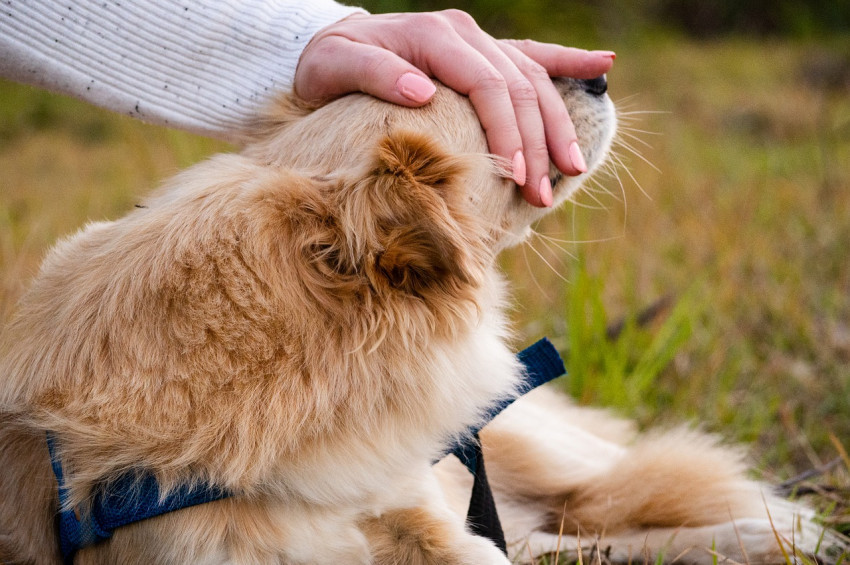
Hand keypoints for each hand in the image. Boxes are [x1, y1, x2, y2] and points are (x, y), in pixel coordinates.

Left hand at [294, 10, 614, 206]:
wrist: (330, 45)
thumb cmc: (328, 65)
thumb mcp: (334, 67)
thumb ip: (375, 74)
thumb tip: (421, 91)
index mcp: (435, 36)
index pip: (488, 85)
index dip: (508, 131)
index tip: (517, 177)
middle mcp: (464, 34)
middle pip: (519, 87)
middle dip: (537, 143)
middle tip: (543, 195)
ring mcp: (478, 41)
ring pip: (534, 78)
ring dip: (557, 124)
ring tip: (573, 168)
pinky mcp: (483, 52)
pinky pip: (533, 54)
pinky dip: (569, 61)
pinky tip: (603, 67)